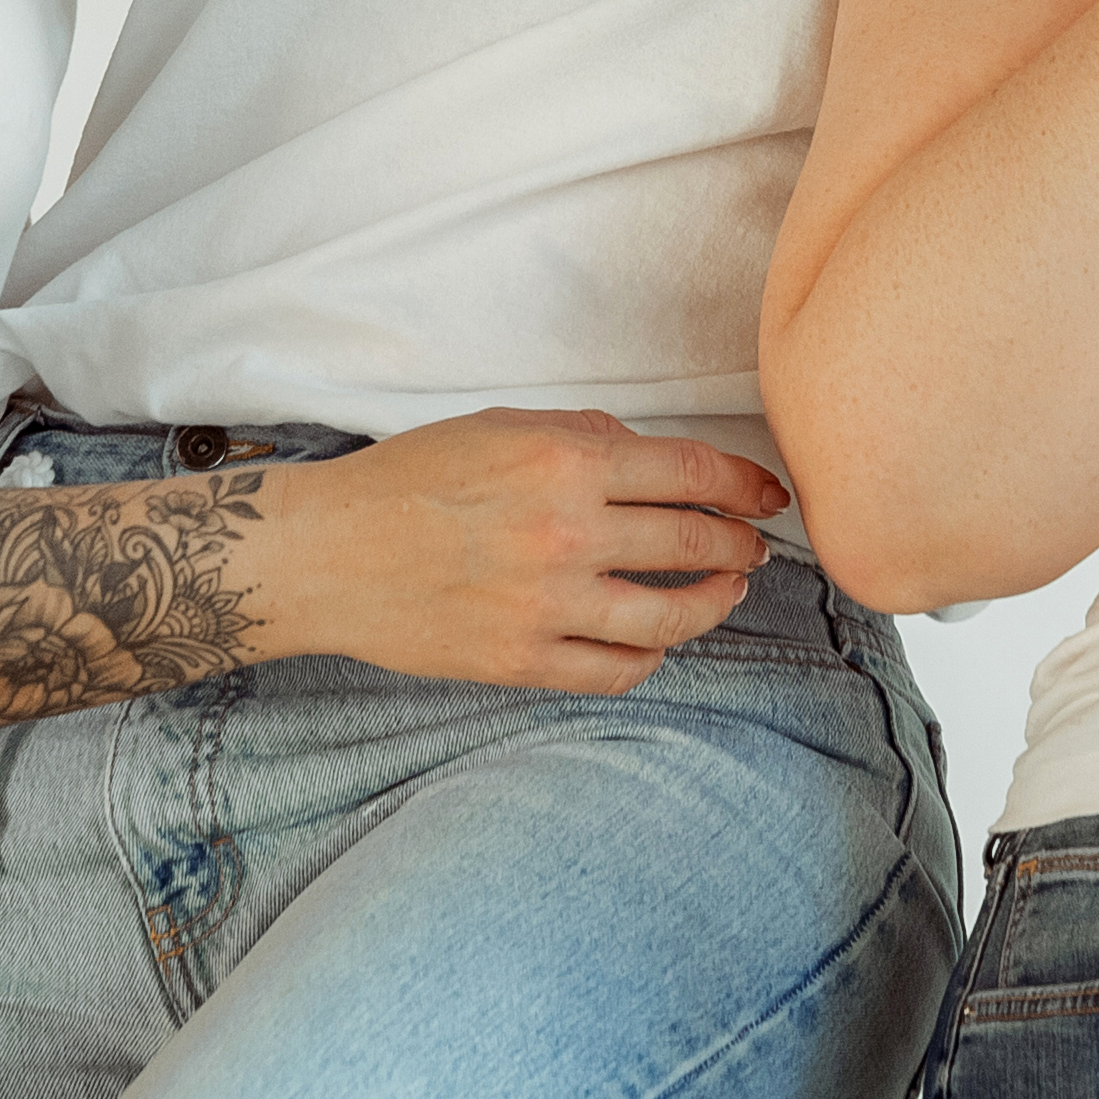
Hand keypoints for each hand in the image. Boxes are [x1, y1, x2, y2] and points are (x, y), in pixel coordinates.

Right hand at [247, 409, 786, 692]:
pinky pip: (617, 671)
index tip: (769, 497)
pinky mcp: (524, 661)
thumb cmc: (408, 481)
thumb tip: (654, 458)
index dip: (747, 485)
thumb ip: (584, 436)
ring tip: (722, 594)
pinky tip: (654, 642)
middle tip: (753, 548)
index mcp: (565, 460)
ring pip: (673, 617)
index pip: (693, 471)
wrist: (328, 555)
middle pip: (698, 542)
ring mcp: (548, 605)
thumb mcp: (500, 426)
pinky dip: (650, 658)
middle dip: (741, 546)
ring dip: (713, 604)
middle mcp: (567, 533)